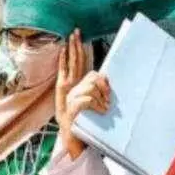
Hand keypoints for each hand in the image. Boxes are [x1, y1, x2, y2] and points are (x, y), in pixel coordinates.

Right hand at [55, 30, 109, 159]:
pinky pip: (88, 100)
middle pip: (77, 66)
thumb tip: (105, 77)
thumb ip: (97, 90)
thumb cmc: (86, 121)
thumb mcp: (93, 103)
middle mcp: (69, 89)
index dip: (75, 49)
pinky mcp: (71, 110)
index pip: (75, 63)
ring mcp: (68, 98)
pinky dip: (98, 106)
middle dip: (80, 55)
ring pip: (90, 85)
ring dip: (102, 97)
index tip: (75, 34)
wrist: (74, 140)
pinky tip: (101, 111)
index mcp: (74, 86)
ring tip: (105, 108)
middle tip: (85, 52)